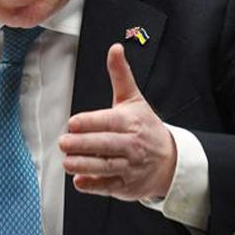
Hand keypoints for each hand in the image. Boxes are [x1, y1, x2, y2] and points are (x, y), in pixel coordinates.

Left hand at [59, 44, 176, 200]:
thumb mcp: (134, 100)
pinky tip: (79, 181)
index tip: (73, 123)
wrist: (171, 160)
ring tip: (67, 161)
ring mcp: (131, 167)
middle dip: (83, 144)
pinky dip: (94, 184)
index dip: (90, 122)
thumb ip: (121, 75)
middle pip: (105, 144)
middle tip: (63, 143)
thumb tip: (115, 48)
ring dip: (84, 165)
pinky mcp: (128, 186)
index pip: (108, 121)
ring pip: (106, 166)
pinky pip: (109, 186)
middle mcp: (133, 144)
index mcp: (131, 122)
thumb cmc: (146, 127)